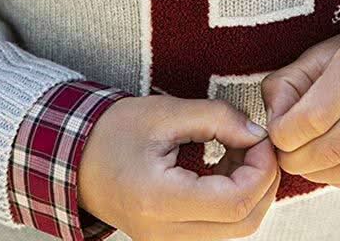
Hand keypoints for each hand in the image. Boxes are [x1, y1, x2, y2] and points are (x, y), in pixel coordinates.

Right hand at [79, 94, 280, 240]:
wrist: (76, 159)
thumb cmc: (115, 132)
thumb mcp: (166, 113)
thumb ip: (218, 118)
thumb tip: (258, 134)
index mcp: (160, 199)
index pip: (234, 201)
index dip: (261, 168)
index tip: (260, 137)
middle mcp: (164, 232)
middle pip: (243, 223)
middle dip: (264, 181)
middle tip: (257, 143)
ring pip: (237, 230)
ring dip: (251, 191)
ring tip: (239, 152)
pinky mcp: (172, 240)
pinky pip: (220, 229)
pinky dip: (235, 200)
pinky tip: (227, 168)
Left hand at [260, 21, 339, 190]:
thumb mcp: (321, 55)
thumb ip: (287, 85)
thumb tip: (273, 127)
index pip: (312, 118)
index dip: (283, 136)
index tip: (277, 135)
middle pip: (330, 149)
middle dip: (296, 160)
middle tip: (287, 155)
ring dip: (317, 173)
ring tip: (308, 161)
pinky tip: (335, 165)